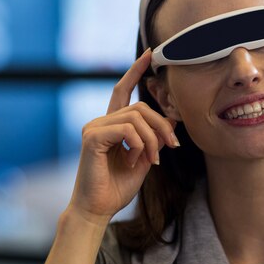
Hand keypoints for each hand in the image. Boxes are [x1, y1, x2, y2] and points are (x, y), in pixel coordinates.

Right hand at [68, 49, 178, 225]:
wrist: (99, 208)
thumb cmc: (118, 186)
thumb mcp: (145, 158)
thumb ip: (155, 138)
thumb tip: (171, 120)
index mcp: (111, 125)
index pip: (122, 90)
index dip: (136, 72)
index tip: (151, 54)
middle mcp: (100, 122)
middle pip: (140, 107)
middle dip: (162, 126)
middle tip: (172, 146)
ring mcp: (93, 128)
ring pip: (137, 117)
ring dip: (153, 139)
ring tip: (153, 160)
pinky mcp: (91, 137)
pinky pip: (127, 130)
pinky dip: (139, 145)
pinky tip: (133, 161)